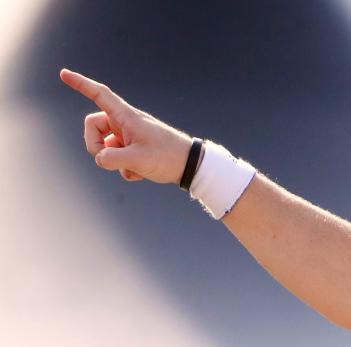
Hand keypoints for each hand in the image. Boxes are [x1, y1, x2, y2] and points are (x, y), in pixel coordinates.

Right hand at [60, 69, 191, 183]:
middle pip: (93, 127)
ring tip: (134, 167)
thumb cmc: (168, 157)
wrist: (191, 166)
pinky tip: (141, 173)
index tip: (64, 74)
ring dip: (114, 160)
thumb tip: (99, 158)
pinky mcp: (134, 149)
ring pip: (105, 146)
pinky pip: (118, 159)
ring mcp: (129, 136)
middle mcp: (125, 123)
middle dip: (96, 145)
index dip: (80, 84)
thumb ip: (112, 158)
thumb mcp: (137, 160)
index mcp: (126, 116)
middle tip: (109, 160)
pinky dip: (125, 168)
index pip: (99, 95)